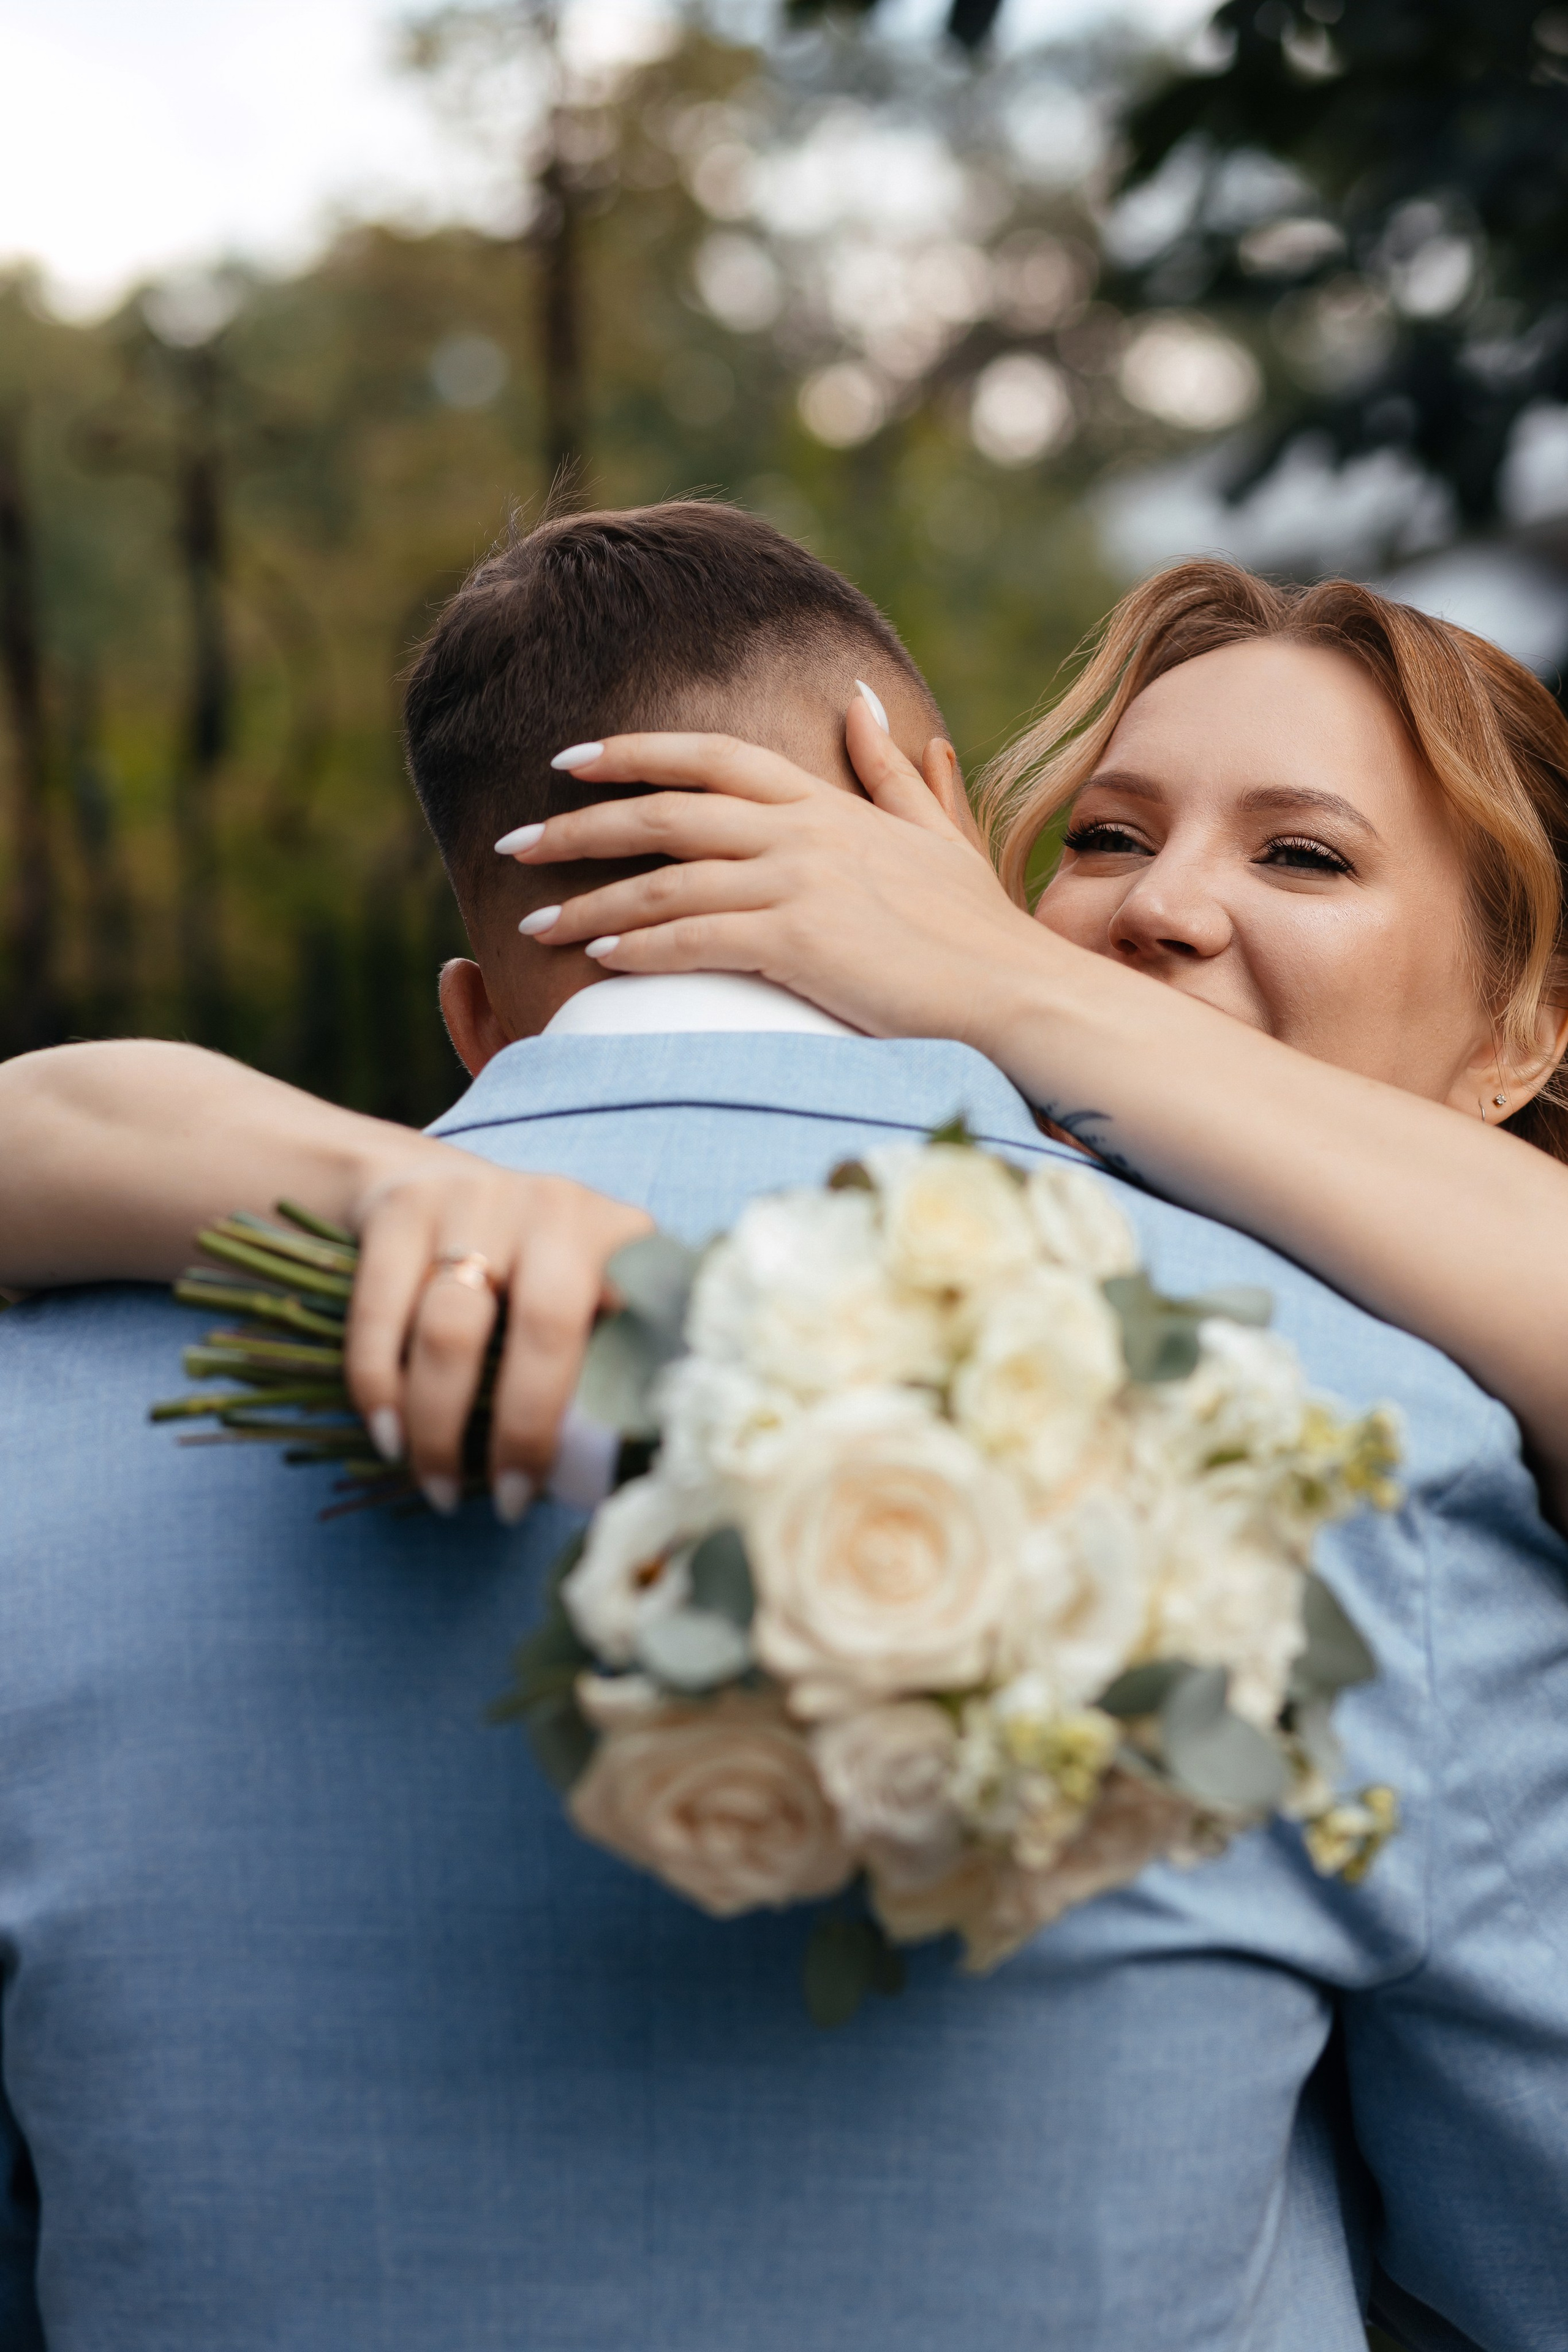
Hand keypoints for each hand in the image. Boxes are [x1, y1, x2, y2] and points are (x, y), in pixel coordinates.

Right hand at [341, 1151, 650, 1519]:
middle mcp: (556, 1208)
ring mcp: (477, 1198)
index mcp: (621, 1236)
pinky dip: (378, 1386)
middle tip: (502, 1503)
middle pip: (543, 1329)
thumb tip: (606, 1473)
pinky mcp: (403, 1206)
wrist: (427, 1179)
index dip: (603, 1416)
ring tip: (436, 1486)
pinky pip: (381, 1314)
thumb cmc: (522, 1276)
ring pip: (450, 1330)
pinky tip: (388, 1437)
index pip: (625, 1334)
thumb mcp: (582, 1302)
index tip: (556, 1488)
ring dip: (437, 1425)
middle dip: (518, 1432)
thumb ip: (606, 1364)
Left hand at [504, 702, 1042, 1046]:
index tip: (568, 760)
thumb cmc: (975, 928)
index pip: (710, 755)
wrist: (1014, 991)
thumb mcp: (933, 835)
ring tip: (533, 922)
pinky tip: (596, 962)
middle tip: (514, 841)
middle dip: (580, 825)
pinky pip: (694, 937)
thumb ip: (893, 770)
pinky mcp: (797, 941)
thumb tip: (861, 700)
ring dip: (590, 902)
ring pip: (665, 879)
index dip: (634, 752)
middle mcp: (801, 832)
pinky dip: (639, 948)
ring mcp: (798, 883)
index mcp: (825, 803)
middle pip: (666, 811)